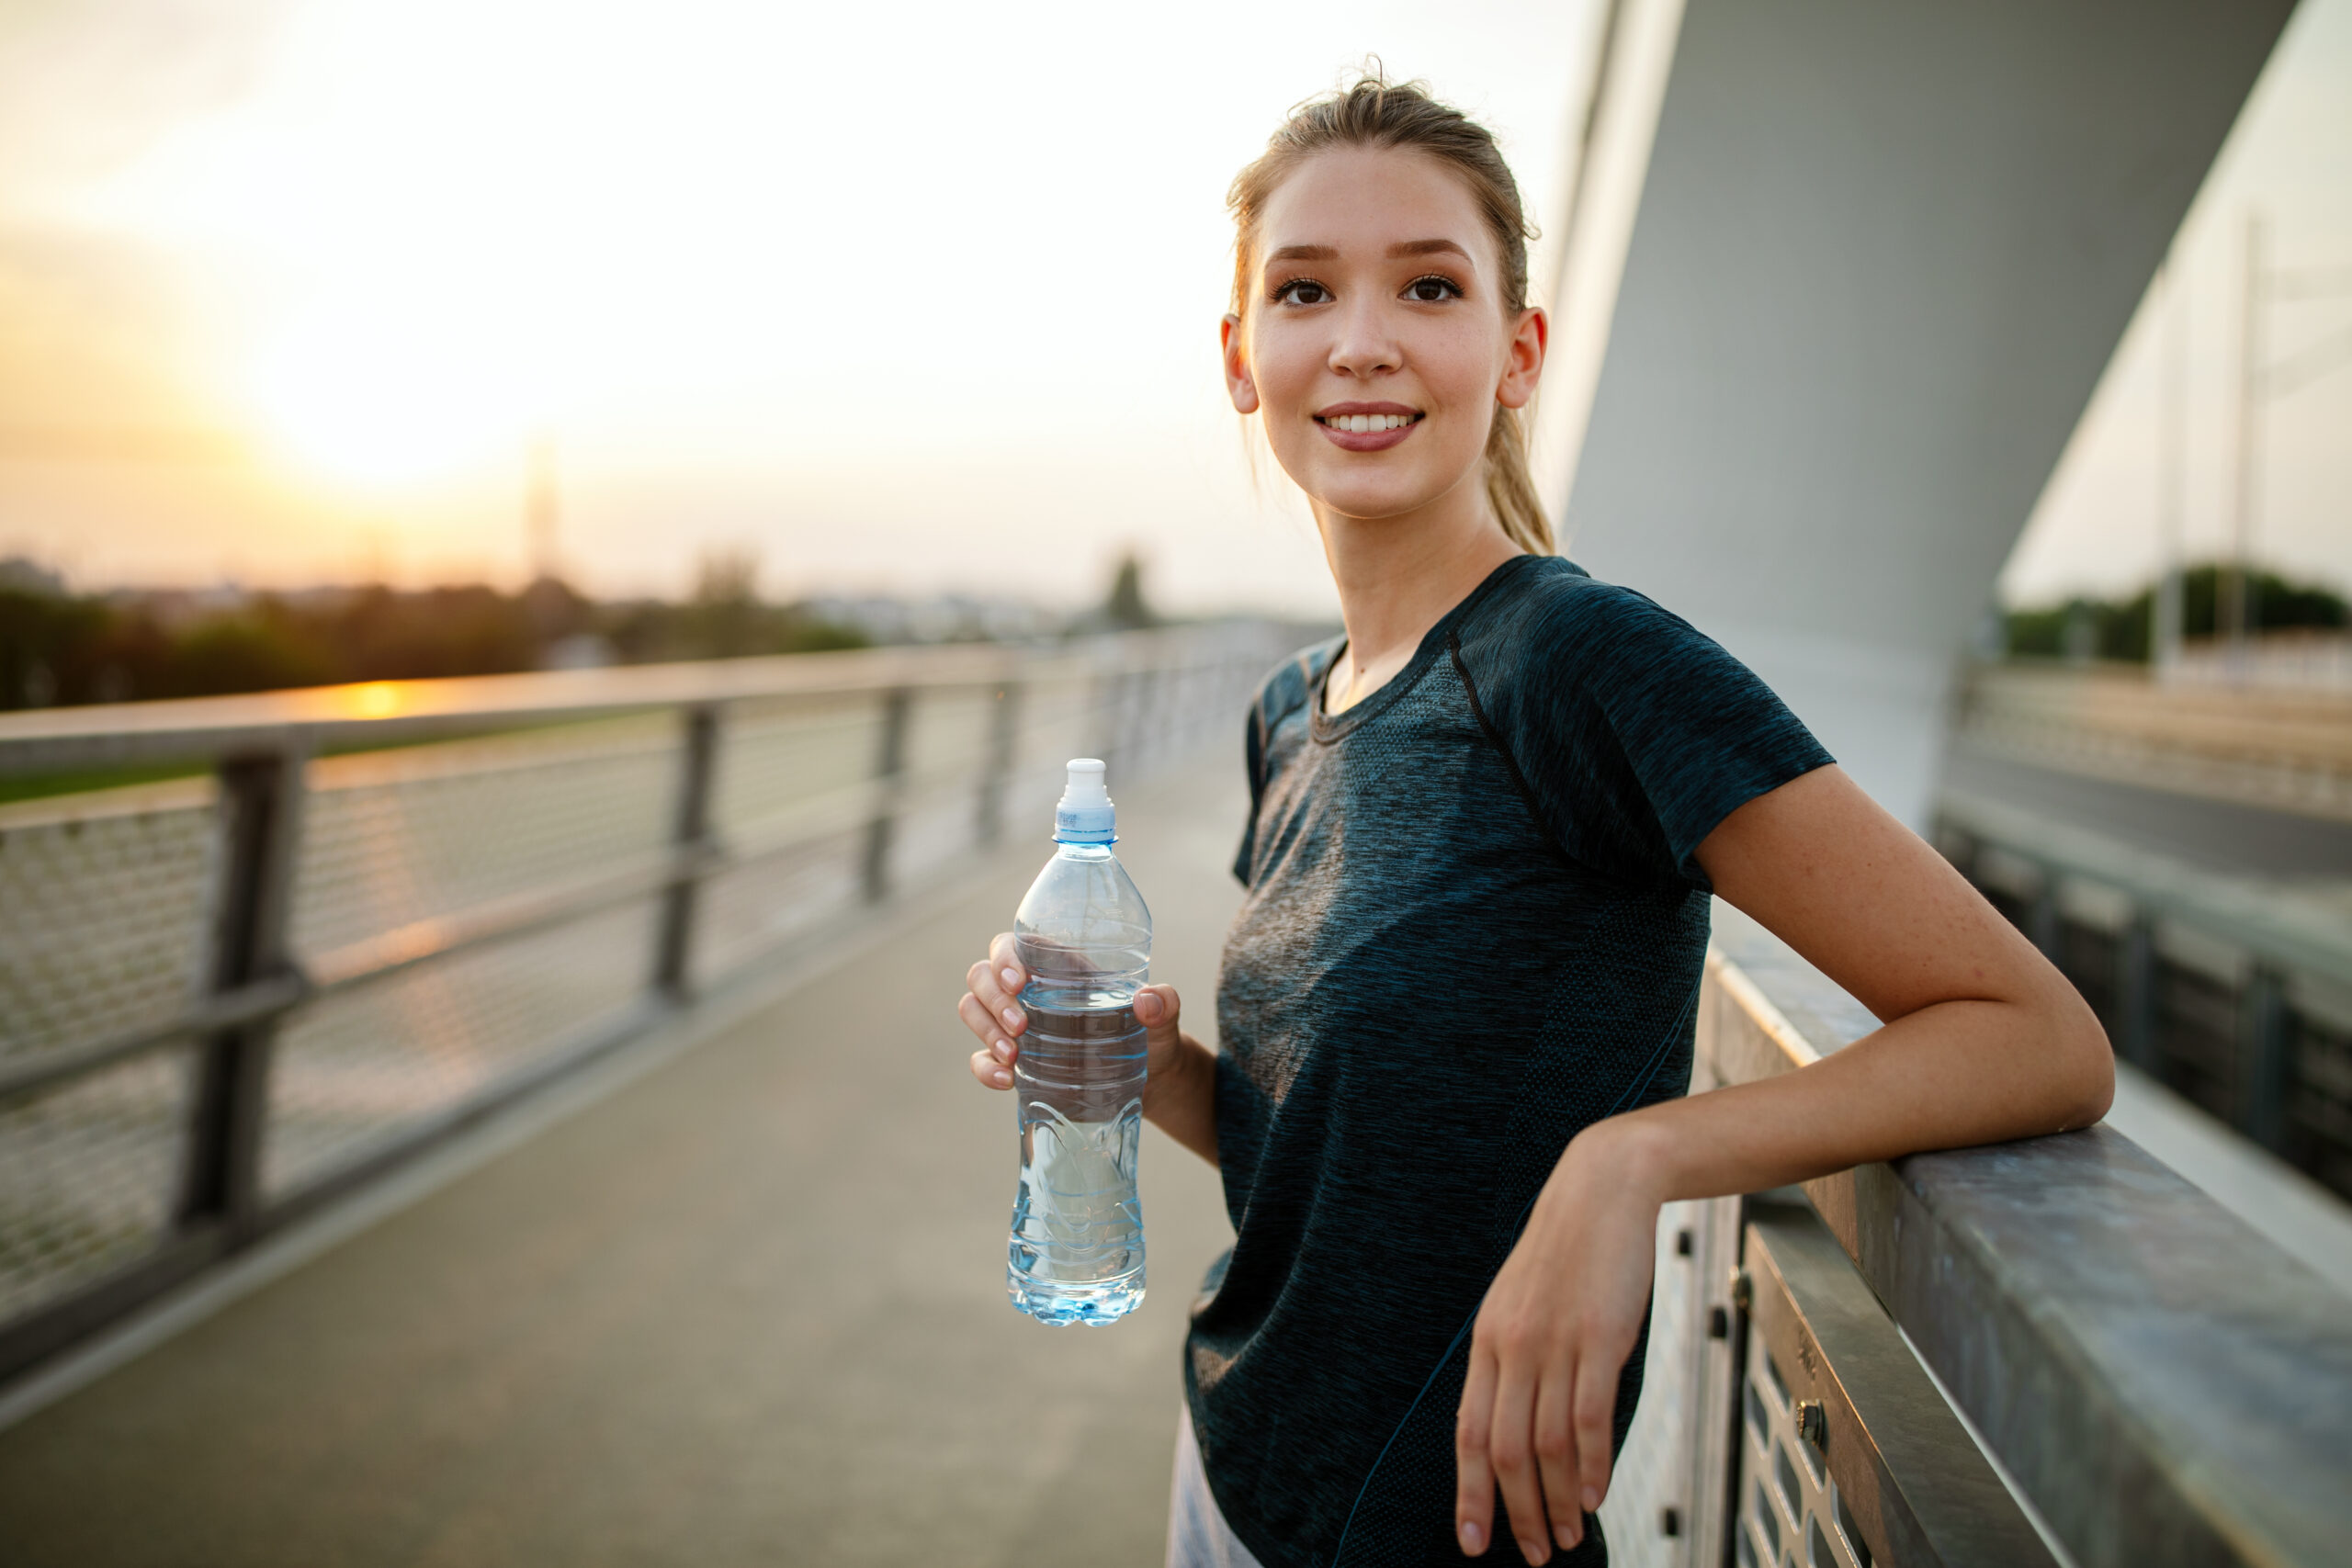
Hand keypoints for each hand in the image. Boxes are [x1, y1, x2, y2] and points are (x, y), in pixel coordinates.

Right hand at [957, 932, 1184, 1091]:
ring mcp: (1015, 1024)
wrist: (1151, 1081)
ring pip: (973, 1010)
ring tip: (1013, 1054)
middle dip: (992, 998)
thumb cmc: (1153, 1037)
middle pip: (982, 976)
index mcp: (1058, 966)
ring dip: (984, 1029)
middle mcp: (1029, 990)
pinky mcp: (1014, 1060)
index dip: (1004, 957)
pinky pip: (979, 1058)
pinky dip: (984, 1067)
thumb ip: (1165, 1004)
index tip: (1019, 981)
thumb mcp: (1164, 1020)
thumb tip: (1148, 1001)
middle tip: (1020, 1026)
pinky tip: (1007, 1079)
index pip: (1012, 946)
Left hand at [1455, 1123, 1664, 1562]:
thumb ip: (1516, 1360)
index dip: (1469, 1493)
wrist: (1601, 1190)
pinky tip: (1595, 1495)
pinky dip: (1590, 1465)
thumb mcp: (1522, 1304)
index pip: (1469, 1433)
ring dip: (1557, 1502)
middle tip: (1535, 1555)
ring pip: (1546, 1444)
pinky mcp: (1598, 1337)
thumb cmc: (1568, 1251)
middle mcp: (1512, 1347)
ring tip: (1569, 1538)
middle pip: (1505, 1450)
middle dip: (1517, 1513)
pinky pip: (1588, 1417)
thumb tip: (1520, 1426)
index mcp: (1488, 1342)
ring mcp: (1554, 1343)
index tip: (1472, 1541)